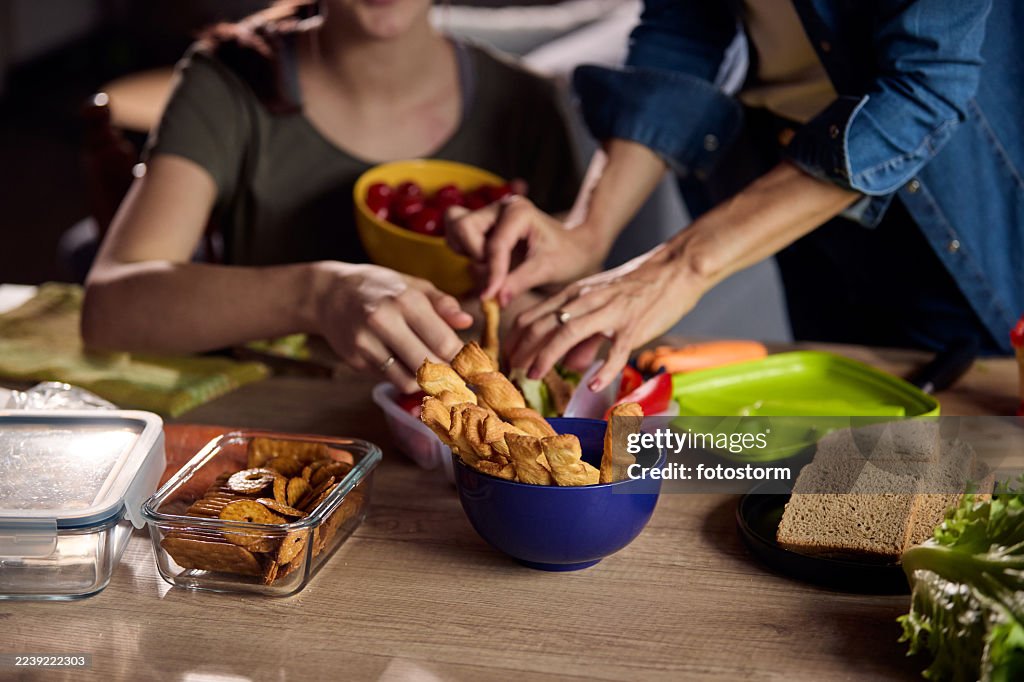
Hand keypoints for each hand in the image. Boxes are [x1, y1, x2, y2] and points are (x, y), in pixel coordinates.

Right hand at [314, 263, 471, 390]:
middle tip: (454, 374)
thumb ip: (443, 304)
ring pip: (407, 380)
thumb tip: (467, 322)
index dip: (461, 359)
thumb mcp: (413, 286)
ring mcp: (366, 342)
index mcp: (406, 300)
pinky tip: (404, 365)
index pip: (444, 343)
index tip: (467, 363)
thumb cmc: (380, 288)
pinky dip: (402, 377)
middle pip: (428, 365)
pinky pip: (389, 379)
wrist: (330, 294)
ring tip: (431, 372)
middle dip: (446, 375)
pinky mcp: (355, 359)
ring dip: (424, 382)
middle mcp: (384, 321)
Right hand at [445, 197, 606, 304]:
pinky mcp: (482, 224)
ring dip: (467, 251)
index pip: (494, 244)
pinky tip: (485, 263)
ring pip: (456, 226)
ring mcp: (489, 214)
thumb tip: (495, 299)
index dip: (491, 273)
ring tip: (489, 268)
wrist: (574, 249)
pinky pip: (457, 234)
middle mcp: (500, 207)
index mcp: (519, 212)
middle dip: (475, 255)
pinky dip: (465, 251)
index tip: (489, 298)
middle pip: (464, 226)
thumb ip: (519, 283)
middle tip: (493, 276)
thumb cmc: (566, 256)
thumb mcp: (546, 270)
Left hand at [507, 246, 706, 390]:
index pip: (533, 316)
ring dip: (546, 356)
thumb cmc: (638, 288)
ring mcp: (609, 313)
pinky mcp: (633, 326)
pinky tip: (593, 384)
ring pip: (568, 333)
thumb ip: (585, 335)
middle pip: (543, 325)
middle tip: (513, 371)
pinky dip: (603, 370)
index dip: (515, 340)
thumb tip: (572, 365)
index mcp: (574, 294)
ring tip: (534, 375)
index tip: (507, 359)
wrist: (675, 268)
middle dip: (522, 351)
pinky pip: (614, 351)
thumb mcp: (601, 305)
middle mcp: (586, 300)